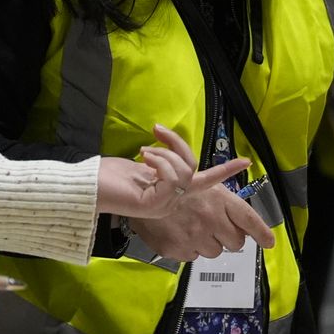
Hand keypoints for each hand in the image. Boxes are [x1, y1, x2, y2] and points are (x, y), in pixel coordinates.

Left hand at [97, 124, 251, 219]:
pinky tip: (143, 160)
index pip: (204, 181)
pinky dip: (160, 161)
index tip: (246, 162)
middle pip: (195, 168)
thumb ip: (162, 161)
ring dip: (164, 152)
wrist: (87, 187)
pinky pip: (174, 177)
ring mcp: (166, 204)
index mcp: (169, 191)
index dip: (226, 171)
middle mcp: (171, 200)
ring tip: (143, 152)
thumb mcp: (141, 163)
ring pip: (185, 170)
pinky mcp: (158, 204)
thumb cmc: (108, 176)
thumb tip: (165, 148)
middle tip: (158, 130)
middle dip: (179, 145)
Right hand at [129, 178, 277, 261]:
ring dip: (207, 243)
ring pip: (214, 252)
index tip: (269, 242)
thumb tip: (246, 221)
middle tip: (216, 230)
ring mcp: (194, 236)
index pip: (248, 220)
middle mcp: (211, 219)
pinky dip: (188, 248)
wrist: (140, 193)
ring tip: (193, 228)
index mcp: (219, 200)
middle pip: (235, 243)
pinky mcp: (178, 249)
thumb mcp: (203, 183)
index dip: (262, 232)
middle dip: (229, 239)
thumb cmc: (174, 187)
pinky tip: (179, 233)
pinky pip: (193, 256)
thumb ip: (224, 203)